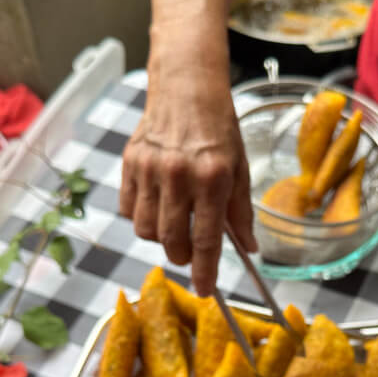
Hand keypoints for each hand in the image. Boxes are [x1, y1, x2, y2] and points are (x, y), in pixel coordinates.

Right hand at [120, 28, 255, 295]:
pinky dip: (141, 217)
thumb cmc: (218, 127)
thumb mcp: (240, 167)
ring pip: (146, 230)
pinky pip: (128, 210)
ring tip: (174, 222)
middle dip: (182, 255)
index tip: (205, 291)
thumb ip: (241, 211)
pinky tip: (157, 203)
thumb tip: (249, 249)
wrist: (186, 85)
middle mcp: (179, 174)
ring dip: (161, 237)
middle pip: (172, 240)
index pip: (207, 238)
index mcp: (213, 176)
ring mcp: (150, 168)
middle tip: (191, 250)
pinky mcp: (130, 163)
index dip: (205, 271)